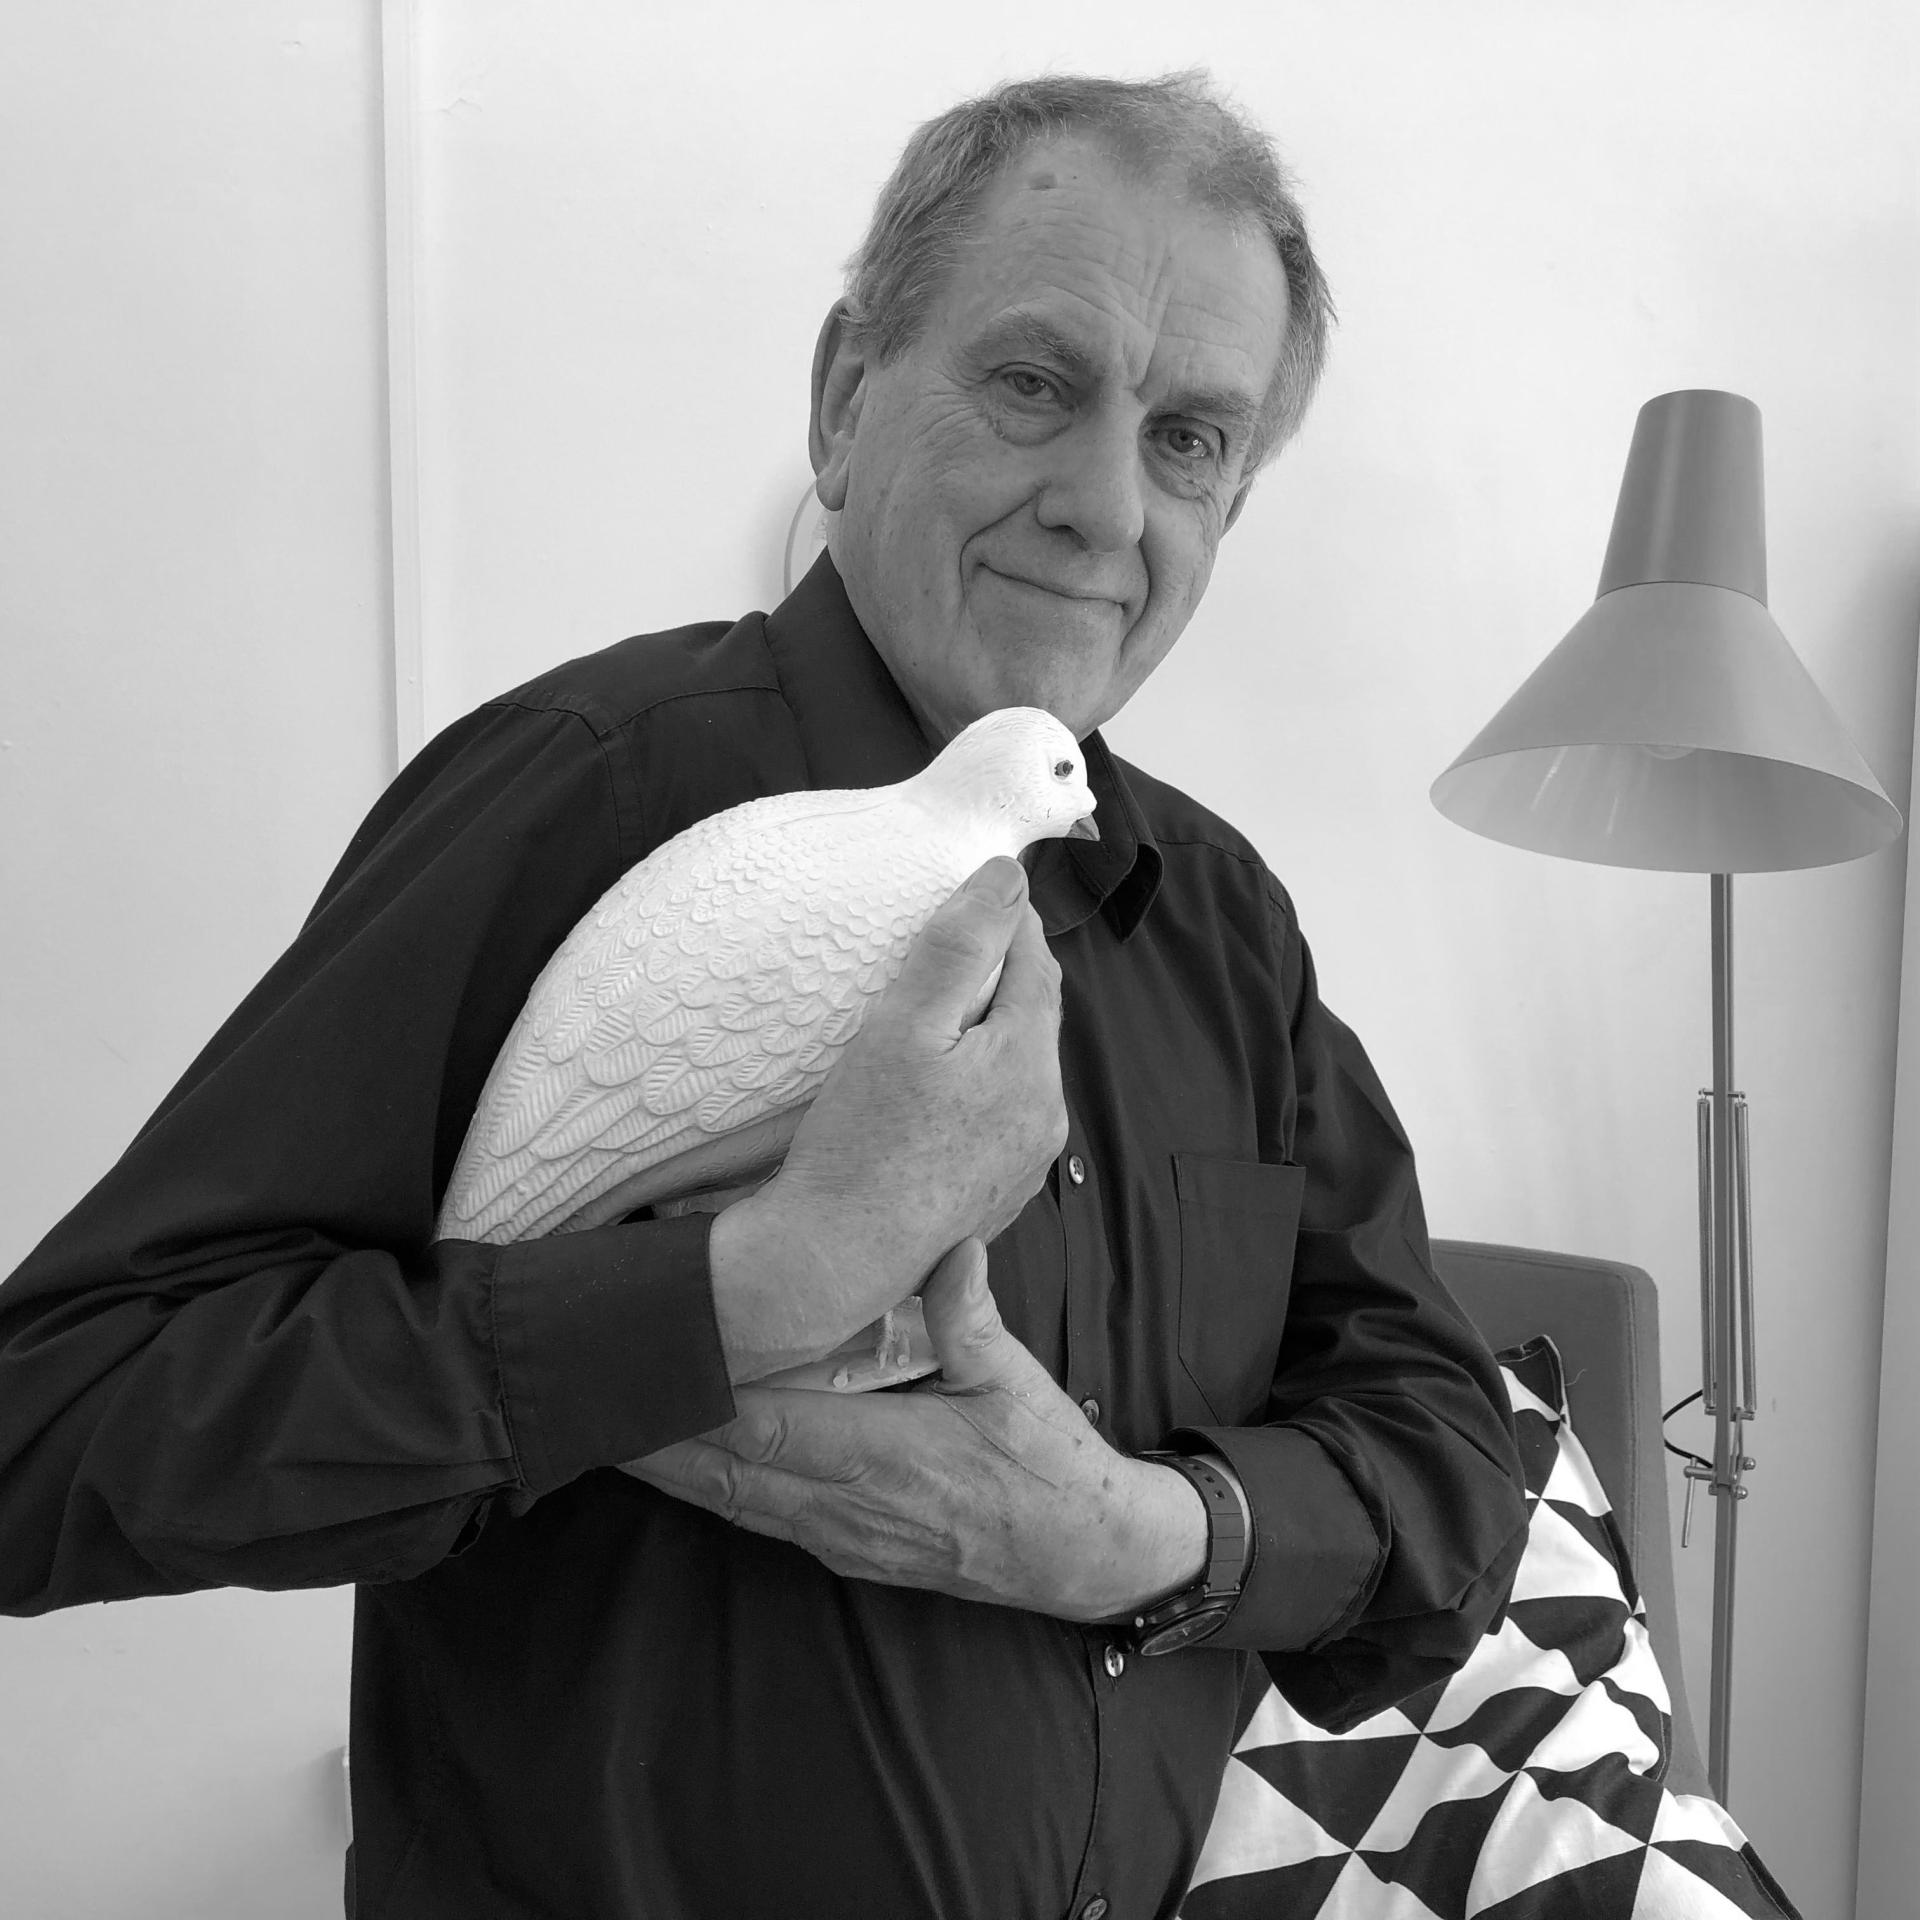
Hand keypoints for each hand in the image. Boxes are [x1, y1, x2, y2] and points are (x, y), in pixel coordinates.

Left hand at [621, 1239, 1208, 1620]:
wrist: (1081, 1554)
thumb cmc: (1049, 1463)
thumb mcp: (1016, 1380)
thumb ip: (970, 1315)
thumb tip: (951, 1244)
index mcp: (885, 1455)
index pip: (764, 1425)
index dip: (696, 1400)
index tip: (645, 1362)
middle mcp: (850, 1506)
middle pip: (726, 1471)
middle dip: (654, 1440)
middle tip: (587, 1401)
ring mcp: (844, 1537)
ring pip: (734, 1502)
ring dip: (670, 1470)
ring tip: (609, 1435)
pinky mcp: (849, 1553)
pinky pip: (762, 1520)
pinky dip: (714, 1491)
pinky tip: (683, 1470)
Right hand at [708, 856, 1066, 1383]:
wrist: (833, 1261)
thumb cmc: (861, 1142)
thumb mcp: (903, 1024)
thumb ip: (960, 945)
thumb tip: (1009, 875)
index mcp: (1031, 1064)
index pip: (1037, 963)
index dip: (1006, 921)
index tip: (970, 897)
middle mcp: (1046, 1114)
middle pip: (1032, 1017)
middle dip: (998, 977)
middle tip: (944, 949)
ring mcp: (1024, 1162)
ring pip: (1015, 1070)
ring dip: (985, 1035)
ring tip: (930, 1018)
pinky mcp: (995, 1195)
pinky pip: (997, 1118)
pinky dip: (972, 1089)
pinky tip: (926, 1094)